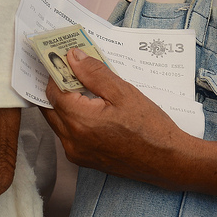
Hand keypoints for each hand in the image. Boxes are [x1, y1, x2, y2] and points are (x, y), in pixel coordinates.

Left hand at [41, 48, 190, 187]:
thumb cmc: (150, 127)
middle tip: (71, 69)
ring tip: (82, 86)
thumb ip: (94, 74)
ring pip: (57, 121)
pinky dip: (72, 118)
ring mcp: (76, 153)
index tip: (64, 58)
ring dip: (64, 102)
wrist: (166, 160)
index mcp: (80, 121)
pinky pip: (67, 134)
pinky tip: (90, 107)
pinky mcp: (83, 159)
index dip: (57, 72)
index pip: (53, 90)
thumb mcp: (124, 92)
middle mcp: (72, 140)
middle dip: (57, 86)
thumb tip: (73, 57)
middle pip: (50, 107)